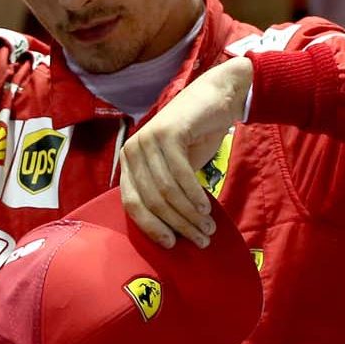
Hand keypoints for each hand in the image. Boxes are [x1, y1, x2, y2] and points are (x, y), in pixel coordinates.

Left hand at [120, 57, 252, 248]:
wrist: (216, 97)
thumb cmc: (196, 137)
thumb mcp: (176, 169)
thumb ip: (167, 193)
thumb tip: (171, 234)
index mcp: (128, 163)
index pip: (131, 203)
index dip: (151, 227)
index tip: (171, 245)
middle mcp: (131, 151)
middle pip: (150, 200)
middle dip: (177, 225)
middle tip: (200, 239)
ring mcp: (146, 140)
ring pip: (165, 190)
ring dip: (189, 214)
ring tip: (208, 227)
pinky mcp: (167, 133)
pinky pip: (179, 174)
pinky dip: (193, 195)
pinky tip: (206, 207)